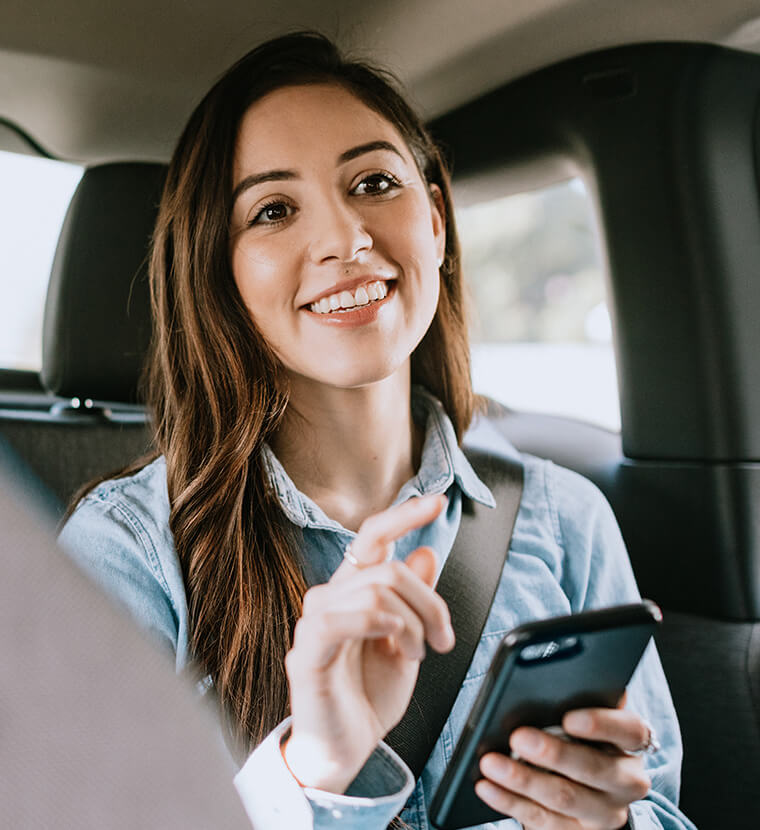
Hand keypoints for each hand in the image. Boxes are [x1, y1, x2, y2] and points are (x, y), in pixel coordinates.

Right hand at [283, 494, 454, 792]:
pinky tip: (393, 642)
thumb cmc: (369, 695)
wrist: (345, 750)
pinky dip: (379, 625)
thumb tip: (426, 551)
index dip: (404, 514)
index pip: (373, 537)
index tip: (437, 500)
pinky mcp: (307, 651)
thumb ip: (415, 599)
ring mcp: (315, 622)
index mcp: (353, 590)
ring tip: (415, 655)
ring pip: (377, 591)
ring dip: (412, 625)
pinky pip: (342, 618)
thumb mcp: (408, 641)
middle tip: (445, 639)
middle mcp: (331, 597)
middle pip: (390, 569)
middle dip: (431, 602)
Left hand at [475, 697, 651, 828]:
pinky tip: (488, 787)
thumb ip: (576, 700)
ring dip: (523, 780)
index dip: (601, 723)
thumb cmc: (583, 735)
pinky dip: (510, 801)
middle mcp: (625, 781)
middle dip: (553, 753)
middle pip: (593, 769)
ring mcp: (604, 813)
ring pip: (563, 798)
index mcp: (632, 743)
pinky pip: (541, 820)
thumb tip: (543, 689)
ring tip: (491, 763)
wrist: (592, 784)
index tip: (568, 718)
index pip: (629, 730)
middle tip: (518, 737)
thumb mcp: (587, 714)